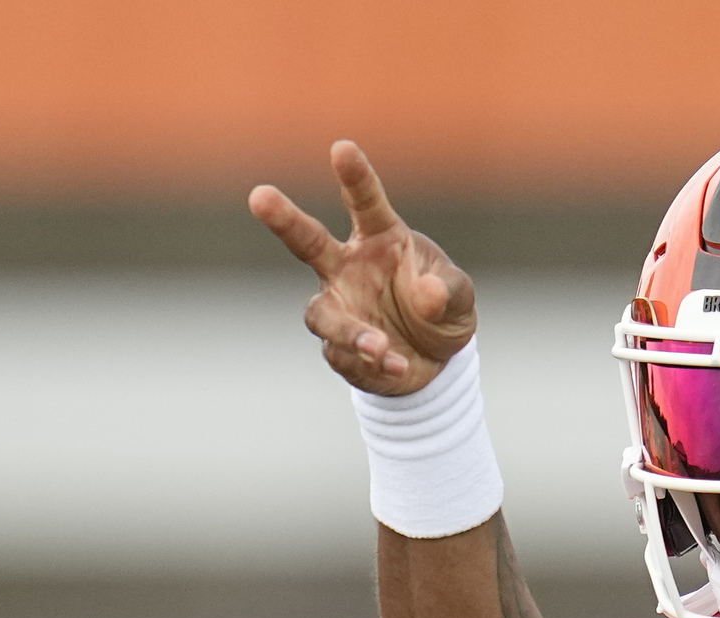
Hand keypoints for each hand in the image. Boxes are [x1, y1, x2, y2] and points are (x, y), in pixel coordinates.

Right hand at [248, 140, 475, 395]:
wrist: (436, 363)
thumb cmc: (441, 309)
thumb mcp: (459, 298)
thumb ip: (448, 291)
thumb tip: (426, 294)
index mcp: (380, 238)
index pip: (364, 202)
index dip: (353, 176)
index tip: (342, 148)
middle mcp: (348, 268)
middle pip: (307, 241)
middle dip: (284, 219)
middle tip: (259, 196)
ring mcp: (338, 308)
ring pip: (321, 314)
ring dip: (349, 331)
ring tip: (379, 347)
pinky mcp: (338, 349)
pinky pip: (343, 355)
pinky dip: (371, 364)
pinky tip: (398, 366)